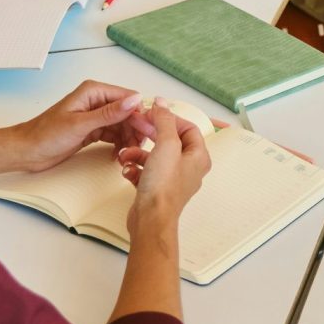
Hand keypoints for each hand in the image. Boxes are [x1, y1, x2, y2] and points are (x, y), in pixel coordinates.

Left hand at [0, 81, 153, 176]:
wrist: (26, 152)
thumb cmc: (46, 135)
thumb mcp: (81, 124)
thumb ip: (109, 113)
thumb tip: (135, 100)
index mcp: (93, 91)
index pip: (127, 98)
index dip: (140, 114)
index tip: (149, 131)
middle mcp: (96, 101)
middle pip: (127, 112)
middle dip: (135, 129)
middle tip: (140, 147)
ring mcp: (94, 116)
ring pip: (122, 125)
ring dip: (127, 139)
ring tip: (127, 153)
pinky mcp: (91, 130)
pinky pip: (113, 135)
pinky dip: (118, 144)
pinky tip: (117, 155)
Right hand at [119, 105, 211, 232]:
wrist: (150, 219)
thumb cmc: (163, 186)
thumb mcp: (166, 145)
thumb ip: (165, 121)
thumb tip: (162, 104)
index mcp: (198, 157)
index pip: (187, 128)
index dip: (169, 118)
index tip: (152, 112)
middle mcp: (188, 168)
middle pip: (169, 140)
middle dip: (150, 133)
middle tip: (135, 125)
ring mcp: (172, 179)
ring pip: (153, 156)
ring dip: (137, 152)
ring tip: (125, 155)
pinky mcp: (156, 189)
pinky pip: (145, 171)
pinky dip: (135, 168)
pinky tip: (127, 171)